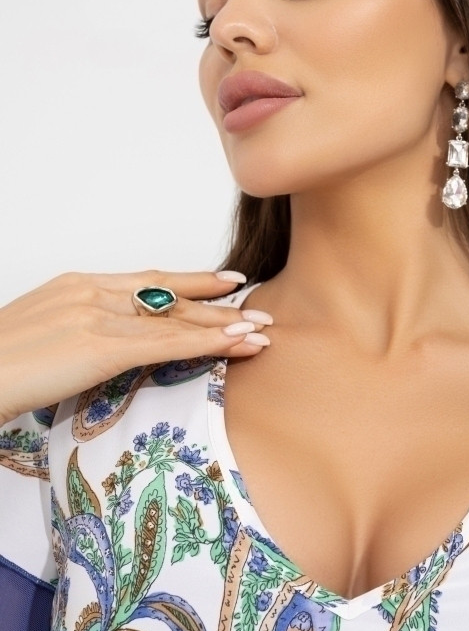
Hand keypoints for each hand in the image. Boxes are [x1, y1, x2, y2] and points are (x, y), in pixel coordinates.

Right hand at [0, 270, 270, 424]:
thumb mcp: (45, 338)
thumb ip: (83, 333)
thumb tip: (110, 348)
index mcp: (77, 286)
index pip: (148, 282)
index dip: (190, 284)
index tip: (224, 283)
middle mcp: (92, 292)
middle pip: (169, 297)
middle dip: (217, 304)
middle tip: (256, 308)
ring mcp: (96, 315)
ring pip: (175, 319)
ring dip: (222, 326)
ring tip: (260, 330)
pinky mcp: (98, 345)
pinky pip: (167, 343)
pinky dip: (207, 343)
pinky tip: (235, 344)